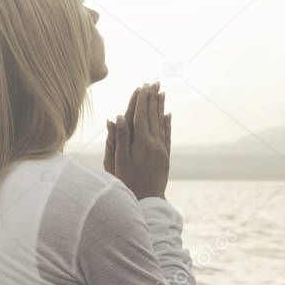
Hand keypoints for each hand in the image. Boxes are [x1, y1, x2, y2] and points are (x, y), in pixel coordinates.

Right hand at [104, 82, 171, 199]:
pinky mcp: (165, 157)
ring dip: (160, 107)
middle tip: (154, 83)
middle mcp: (154, 143)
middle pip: (152, 116)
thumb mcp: (119, 161)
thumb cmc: (128, 183)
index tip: (141, 86)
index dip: (140, 100)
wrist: (149, 201)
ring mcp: (161, 150)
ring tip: (162, 93)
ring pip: (161, 123)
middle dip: (152, 99)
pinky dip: (167, 123)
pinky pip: (167, 135)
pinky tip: (168, 115)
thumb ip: (119, 138)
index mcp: (141, 142)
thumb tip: (117, 117)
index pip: (140, 116)